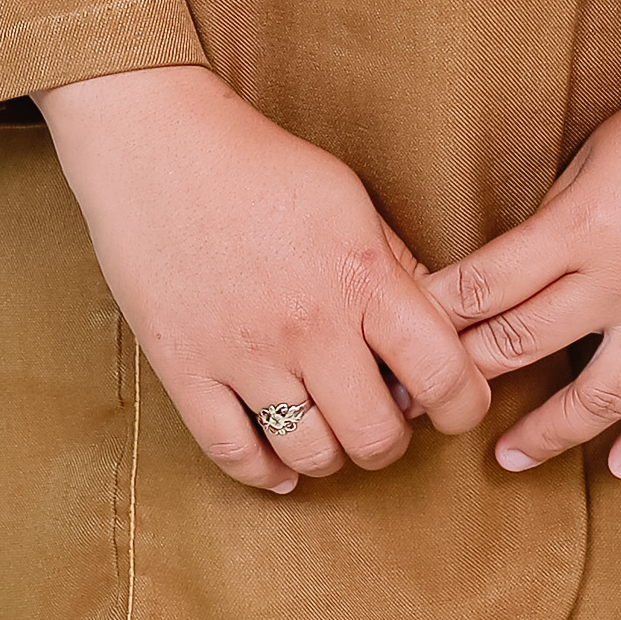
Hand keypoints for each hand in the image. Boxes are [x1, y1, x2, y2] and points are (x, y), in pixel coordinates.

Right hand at [36, 64, 491, 494]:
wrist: (157, 146)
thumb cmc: (261, 163)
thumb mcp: (351, 199)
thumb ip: (396, 267)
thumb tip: (435, 328)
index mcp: (361, 275)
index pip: (441, 373)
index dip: (463, 405)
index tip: (456, 405)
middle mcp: (308, 325)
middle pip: (375, 435)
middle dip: (393, 438)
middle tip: (385, 416)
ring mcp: (244, 354)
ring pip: (310, 454)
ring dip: (333, 454)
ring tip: (332, 428)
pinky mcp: (186, 369)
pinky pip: (233, 454)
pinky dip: (265, 473)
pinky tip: (282, 465)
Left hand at [423, 50, 620, 479]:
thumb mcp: (604, 146)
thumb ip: (561, 211)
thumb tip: (520, 262)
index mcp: (584, 226)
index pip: (485, 287)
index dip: (435, 318)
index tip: (399, 339)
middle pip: (523, 346)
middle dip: (465, 377)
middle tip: (427, 405)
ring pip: (599, 399)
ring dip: (545, 434)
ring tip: (506, 456)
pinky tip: (617, 464)